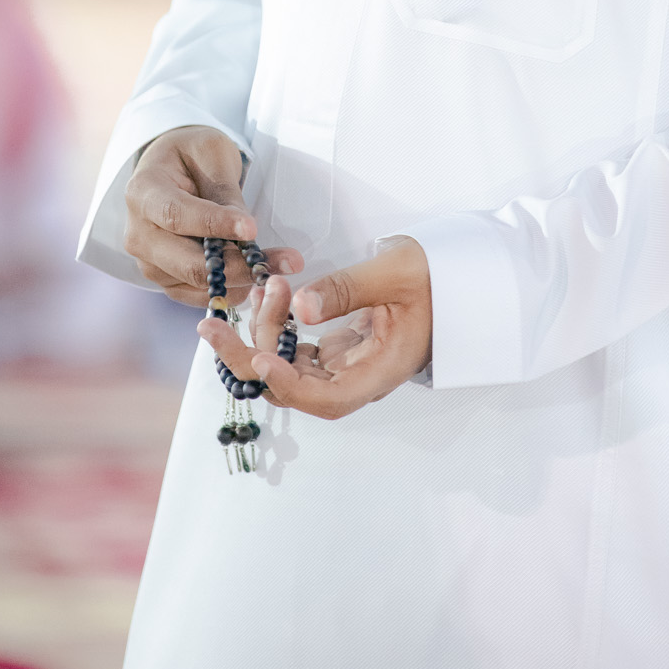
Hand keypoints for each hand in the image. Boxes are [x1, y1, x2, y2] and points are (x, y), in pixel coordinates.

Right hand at [122, 125, 302, 306]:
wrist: (169, 169)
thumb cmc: (191, 154)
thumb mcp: (211, 154)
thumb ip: (223, 191)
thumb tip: (243, 230)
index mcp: (144, 192)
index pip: (177, 215)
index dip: (214, 225)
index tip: (252, 228)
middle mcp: (138, 233)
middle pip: (188, 262)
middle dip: (239, 265)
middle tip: (286, 261)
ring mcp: (148, 261)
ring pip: (196, 283)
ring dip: (242, 279)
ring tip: (280, 265)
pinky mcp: (165, 278)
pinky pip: (198, 294)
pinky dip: (230, 289)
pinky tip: (256, 275)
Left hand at [199, 237, 431, 418]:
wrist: (456, 278)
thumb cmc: (435, 275)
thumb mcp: (396, 271)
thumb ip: (348, 288)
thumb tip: (301, 307)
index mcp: (380, 370)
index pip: (327, 397)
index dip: (288, 384)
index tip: (258, 357)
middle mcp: (358, 378)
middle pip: (295, 387)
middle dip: (249, 358)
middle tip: (212, 328)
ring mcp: (346, 366)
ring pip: (289, 368)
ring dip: (261, 334)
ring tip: (257, 290)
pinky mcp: (337, 351)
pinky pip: (296, 350)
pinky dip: (276, 326)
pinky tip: (267, 297)